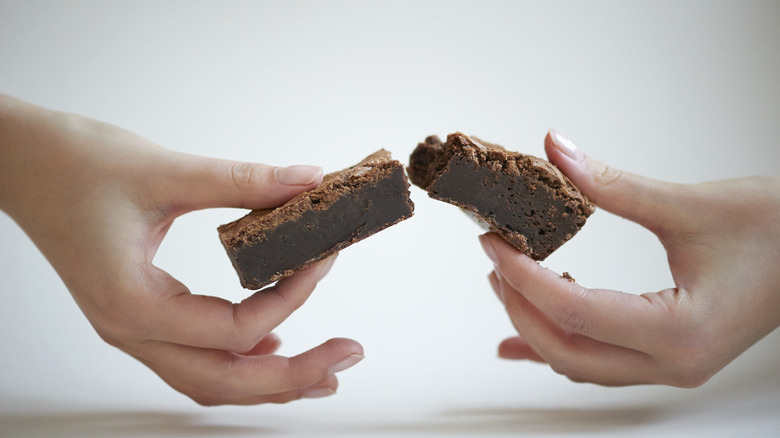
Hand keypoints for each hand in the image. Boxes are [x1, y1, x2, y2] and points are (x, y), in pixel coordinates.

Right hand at [0, 94, 363, 404]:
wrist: (20, 162)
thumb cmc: (72, 165)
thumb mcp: (164, 170)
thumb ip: (241, 180)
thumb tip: (307, 181)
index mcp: (132, 302)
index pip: (231, 328)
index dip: (289, 297)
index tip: (322, 258)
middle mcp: (131, 329)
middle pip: (223, 381)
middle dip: (293, 376)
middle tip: (347, 356)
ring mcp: (133, 327)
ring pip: (210, 379)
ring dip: (269, 378)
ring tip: (322, 369)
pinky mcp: (142, 311)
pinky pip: (195, 355)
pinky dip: (239, 358)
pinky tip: (273, 343)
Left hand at [479, 129, 779, 386]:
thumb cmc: (778, 232)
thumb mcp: (690, 205)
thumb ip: (613, 184)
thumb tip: (555, 151)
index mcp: (681, 331)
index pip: (574, 310)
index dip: (523, 276)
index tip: (493, 242)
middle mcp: (674, 363)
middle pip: (567, 351)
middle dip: (519, 307)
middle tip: (494, 261)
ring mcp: (672, 367)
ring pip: (580, 363)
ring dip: (536, 327)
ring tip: (507, 281)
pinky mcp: (670, 356)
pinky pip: (598, 363)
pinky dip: (558, 344)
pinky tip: (525, 335)